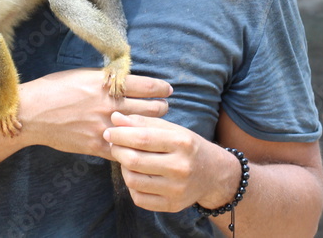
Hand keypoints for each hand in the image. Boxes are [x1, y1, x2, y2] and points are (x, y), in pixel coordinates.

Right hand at [18, 69, 170, 157]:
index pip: (147, 86)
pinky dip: (133, 146)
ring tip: (156, 126)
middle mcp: (111, 104)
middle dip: (161, 108)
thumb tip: (128, 80)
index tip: (167, 90)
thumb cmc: (57, 88)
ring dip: (152, 126)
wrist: (33, 113)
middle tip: (164, 107)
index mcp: (109, 84)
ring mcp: (105, 126)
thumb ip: (108, 79)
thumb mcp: (85, 75)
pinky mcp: (98, 144)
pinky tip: (138, 145)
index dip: (161, 88)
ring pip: (142, 128)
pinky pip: (124, 148)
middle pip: (151, 108)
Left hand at [104, 112, 240, 212]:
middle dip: (117, 151)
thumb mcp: (173, 130)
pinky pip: (139, 198)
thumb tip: (115, 118)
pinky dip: (131, 186)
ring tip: (126, 159)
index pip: (142, 138)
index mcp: (183, 142)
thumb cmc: (188, 147)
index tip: (109, 132)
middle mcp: (181, 167)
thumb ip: (144, 123)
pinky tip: (135, 175)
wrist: (213, 174)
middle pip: (135, 160)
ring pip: (133, 180)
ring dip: (123, 168)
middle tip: (113, 145)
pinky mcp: (171, 205)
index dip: (120, 135)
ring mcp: (176, 189)